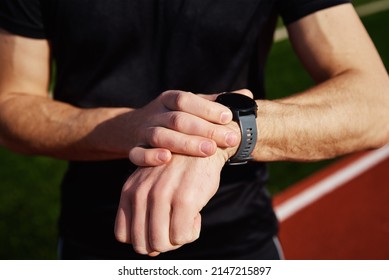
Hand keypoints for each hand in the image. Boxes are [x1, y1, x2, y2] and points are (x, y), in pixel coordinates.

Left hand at [114, 148, 231, 255]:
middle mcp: (141, 194)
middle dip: (161, 244)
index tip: (159, 228)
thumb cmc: (179, 171)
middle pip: (142, 245)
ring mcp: (162, 196)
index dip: (142, 239)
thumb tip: (151, 252)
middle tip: (176, 228)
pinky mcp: (184, 199)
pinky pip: (182, 237)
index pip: (123, 235)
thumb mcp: (153, 186)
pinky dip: (191, 232)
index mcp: (130, 191)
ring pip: (161, 244)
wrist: (205, 146)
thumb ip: (146, 214)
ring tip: (186, 220)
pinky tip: (197, 214)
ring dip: (176, 240)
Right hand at [128, 90, 239, 165]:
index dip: (207, 107)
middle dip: (205, 129)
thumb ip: (216, 103)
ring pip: (160, 136)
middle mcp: (156, 113)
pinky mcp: (134, 148)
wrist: (132, 127)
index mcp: (169, 99)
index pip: (186, 100)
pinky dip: (150, 156)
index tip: (228, 116)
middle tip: (229, 138)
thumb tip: (247, 95)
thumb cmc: (172, 117)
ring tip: (209, 150)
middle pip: (178, 119)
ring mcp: (143, 131)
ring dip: (185, 143)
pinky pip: (137, 153)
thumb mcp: (191, 106)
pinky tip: (167, 159)